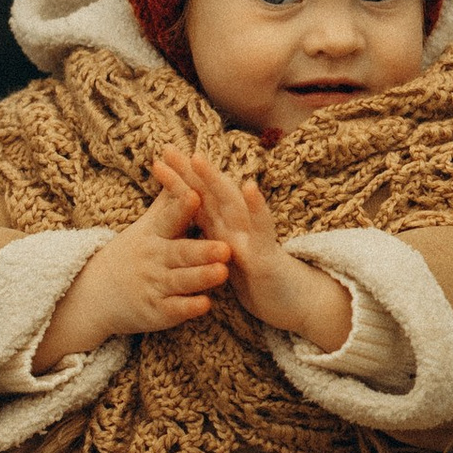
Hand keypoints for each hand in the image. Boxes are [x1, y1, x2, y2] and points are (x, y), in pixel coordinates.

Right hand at [35, 173, 231, 366]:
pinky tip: (205, 305)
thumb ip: (167, 201)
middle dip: (202, 251)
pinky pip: (174, 310)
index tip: (196, 194)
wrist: (94, 294)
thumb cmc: (131, 254)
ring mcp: (154, 286)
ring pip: (181, 281)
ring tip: (222, 272)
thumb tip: (177, 164)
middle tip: (226, 247)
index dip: (182, 208)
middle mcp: (153, 259)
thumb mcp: (145, 226)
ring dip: (201, 277)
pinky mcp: (156, 312)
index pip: (169, 219)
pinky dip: (188, 308)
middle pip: (180, 253)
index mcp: (154, 235)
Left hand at [148, 146, 352, 349]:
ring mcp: (253, 238)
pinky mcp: (267, 256)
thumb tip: (194, 212)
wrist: (294, 304)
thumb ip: (215, 231)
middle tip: (165, 149)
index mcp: (225, 229)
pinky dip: (256, 208)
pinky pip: (262, 230)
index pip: (199, 200)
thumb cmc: (259, 279)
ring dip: (215, 181)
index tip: (157, 159)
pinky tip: (250, 188)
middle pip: (210, 194)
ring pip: (231, 204)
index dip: (179, 179)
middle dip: (188, 171)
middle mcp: (238, 227)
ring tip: (197, 159)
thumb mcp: (228, 255)